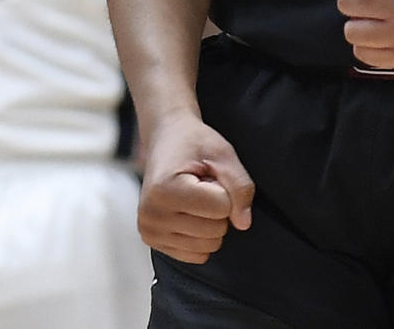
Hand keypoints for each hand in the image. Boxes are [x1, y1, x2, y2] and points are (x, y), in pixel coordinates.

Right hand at [138, 111, 253, 263]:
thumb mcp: (223, 154)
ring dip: (210, 222)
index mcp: (165, 189)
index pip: (221, 208)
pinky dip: (199, 236)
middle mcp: (152, 214)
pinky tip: (188, 212)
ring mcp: (149, 230)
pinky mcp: (152, 241)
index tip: (210, 174)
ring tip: (196, 197)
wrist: (166, 139)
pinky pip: (194, 255)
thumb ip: (240, 186)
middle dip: (219, 208)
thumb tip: (244, 224)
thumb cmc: (193, 143)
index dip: (226, 190)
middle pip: (215, 231)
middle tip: (203, 184)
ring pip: (206, 247)